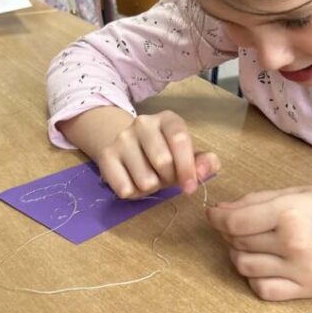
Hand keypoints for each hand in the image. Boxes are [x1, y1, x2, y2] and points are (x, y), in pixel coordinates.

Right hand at [96, 111, 219, 198]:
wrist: (127, 148)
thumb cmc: (165, 154)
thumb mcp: (188, 156)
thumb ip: (204, 163)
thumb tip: (202, 172)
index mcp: (167, 119)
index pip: (179, 139)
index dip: (187, 167)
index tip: (190, 187)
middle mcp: (143, 123)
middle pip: (162, 161)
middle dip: (168, 178)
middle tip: (165, 176)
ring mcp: (122, 138)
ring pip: (144, 180)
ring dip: (151, 187)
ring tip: (149, 177)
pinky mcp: (106, 156)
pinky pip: (125, 189)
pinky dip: (133, 193)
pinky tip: (133, 180)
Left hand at [206, 186, 311, 300]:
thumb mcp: (297, 192)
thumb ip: (256, 201)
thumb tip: (220, 211)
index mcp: (290, 214)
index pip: (235, 222)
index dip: (217, 218)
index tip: (213, 215)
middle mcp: (293, 244)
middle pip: (238, 243)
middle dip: (230, 232)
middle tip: (239, 225)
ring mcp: (300, 271)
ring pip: (245, 267)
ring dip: (240, 254)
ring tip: (253, 244)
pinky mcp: (307, 290)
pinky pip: (263, 290)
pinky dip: (255, 279)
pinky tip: (265, 265)